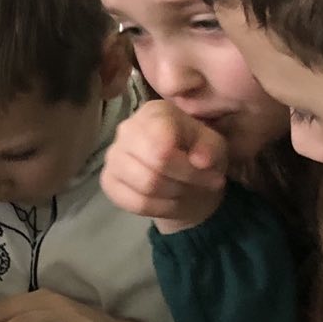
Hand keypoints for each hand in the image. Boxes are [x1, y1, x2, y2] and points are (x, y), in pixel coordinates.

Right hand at [101, 100, 227, 233]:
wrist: (184, 176)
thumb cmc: (198, 153)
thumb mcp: (215, 146)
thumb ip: (210, 148)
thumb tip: (200, 161)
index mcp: (153, 113)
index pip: (162, 148)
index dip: (187, 168)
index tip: (207, 171)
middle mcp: (126, 129)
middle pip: (153, 170)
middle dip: (182, 182)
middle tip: (200, 184)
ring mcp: (113, 156)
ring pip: (145, 188)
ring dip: (173, 195)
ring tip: (185, 190)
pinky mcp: (108, 180)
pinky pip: (135, 203)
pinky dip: (159, 208)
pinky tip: (169, 200)